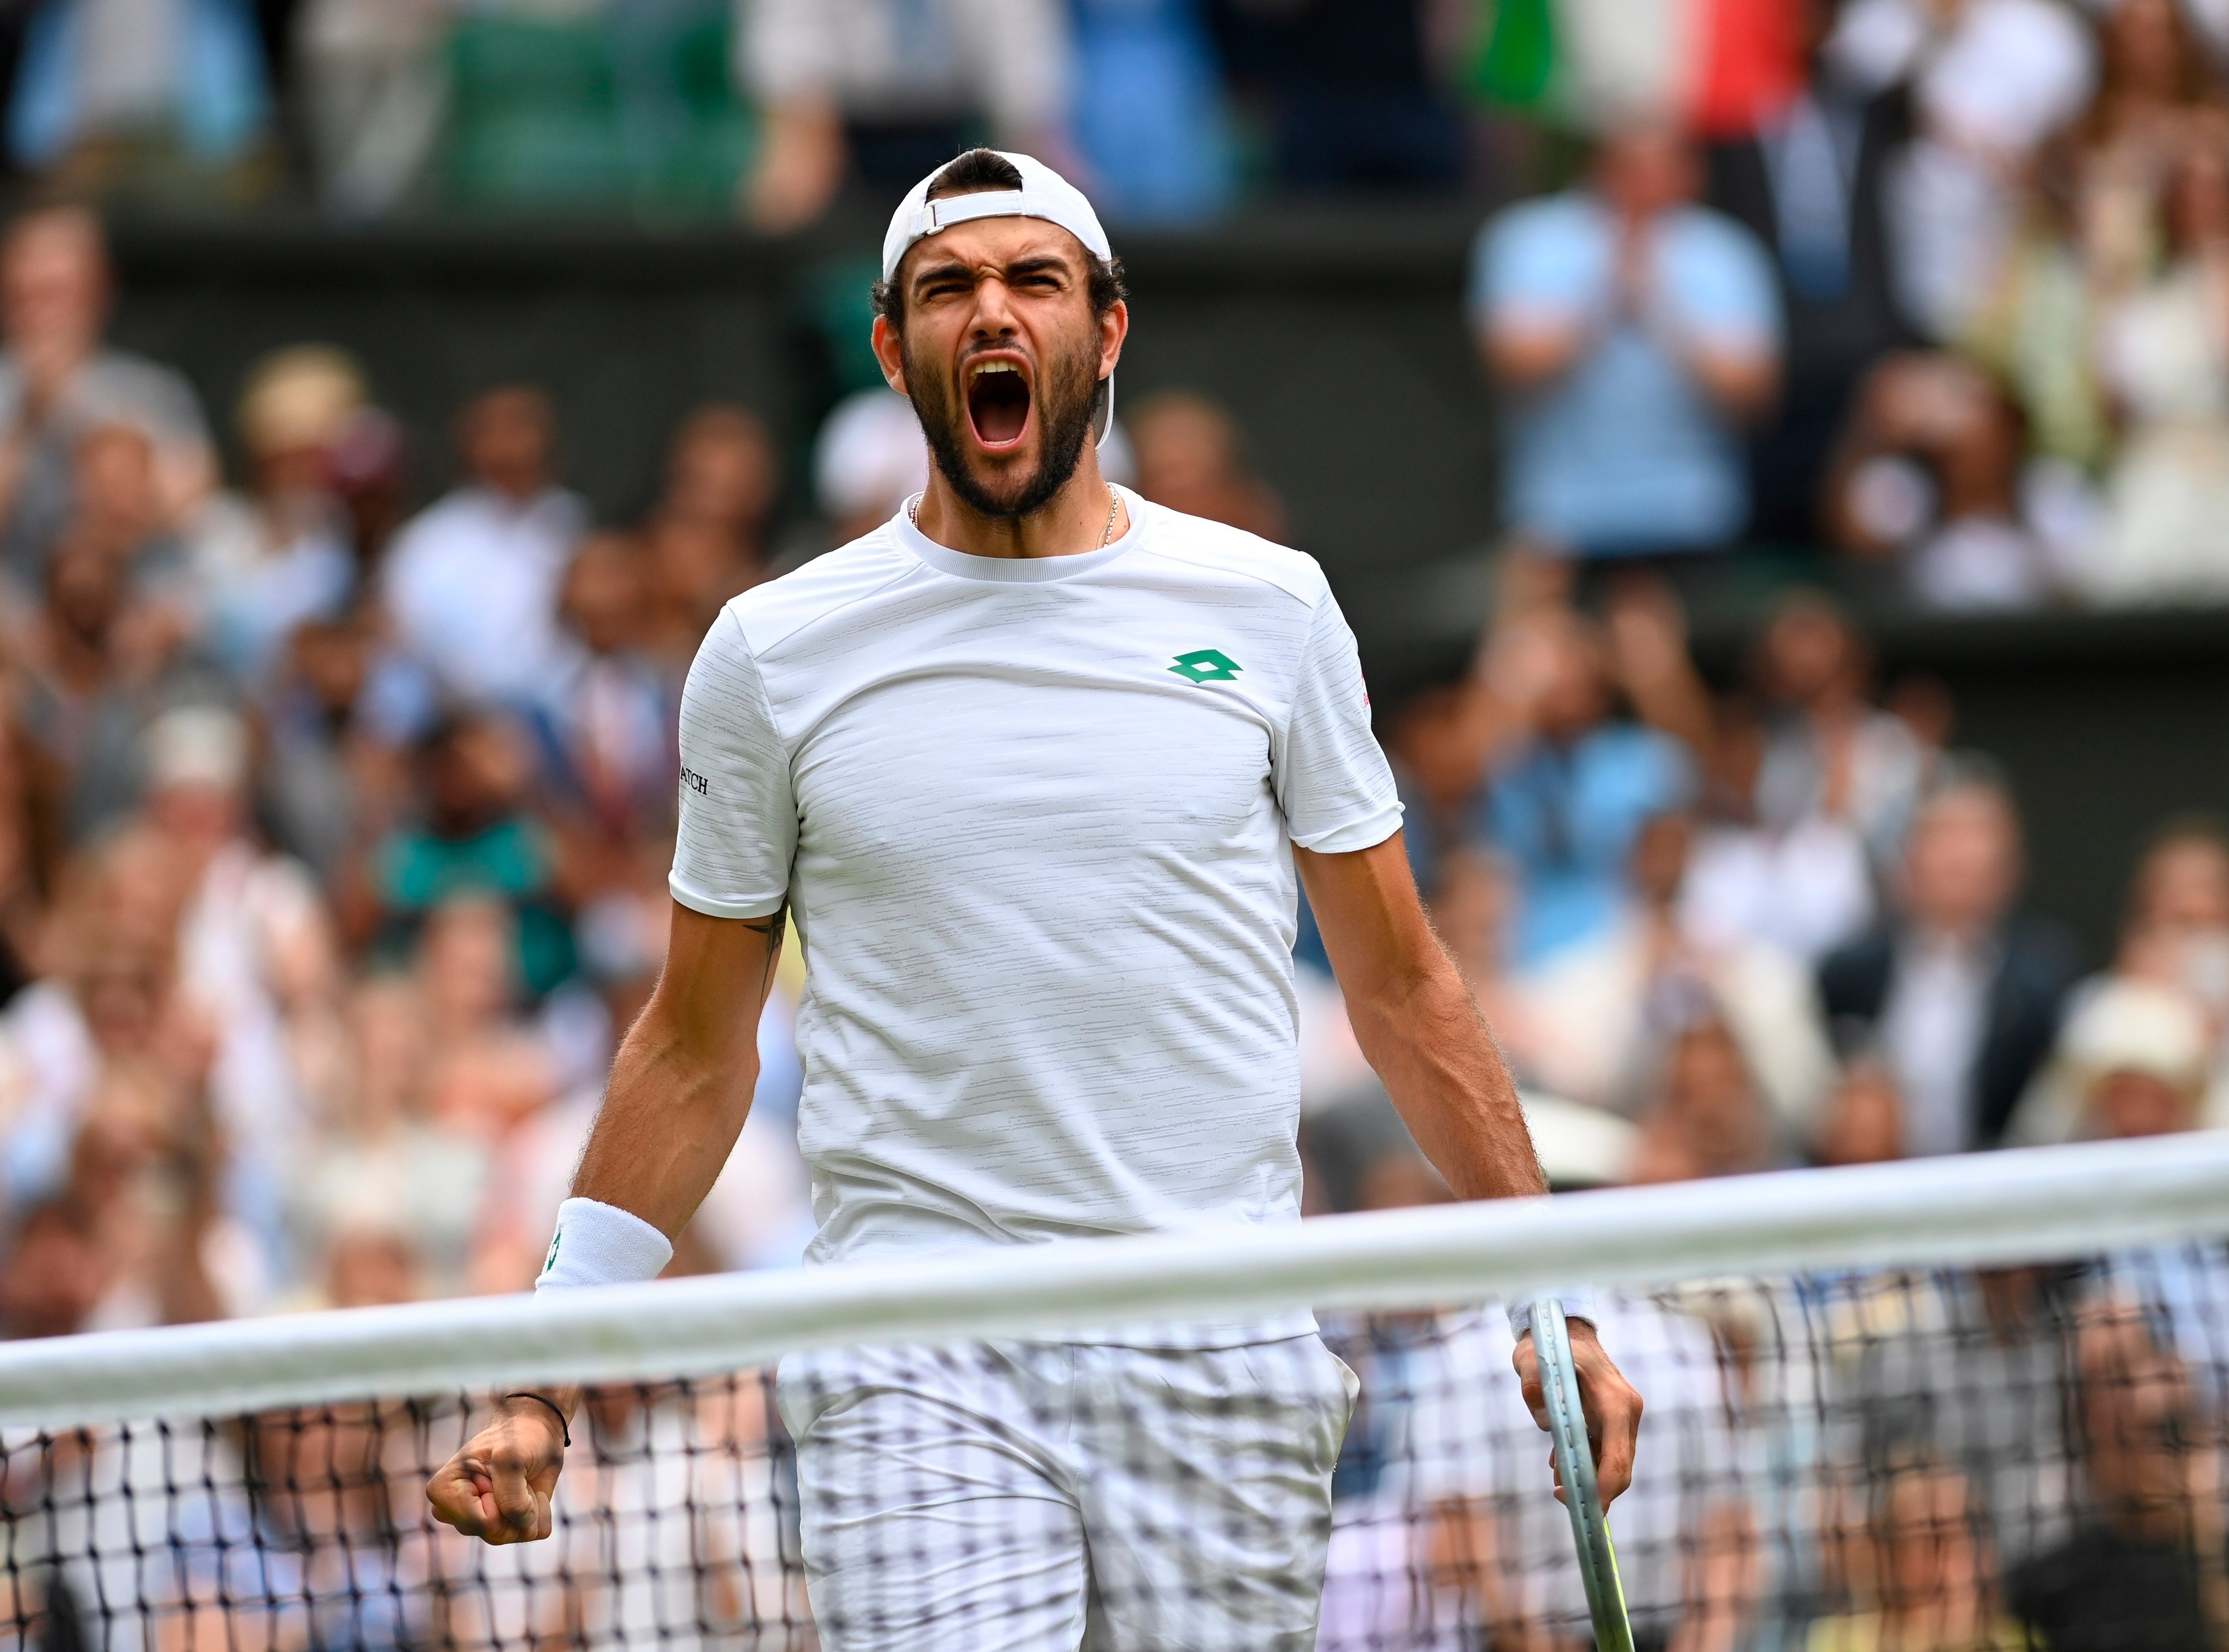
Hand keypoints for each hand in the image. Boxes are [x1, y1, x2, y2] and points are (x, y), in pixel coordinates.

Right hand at [426, 1397, 568, 1542]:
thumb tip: (521, 1523)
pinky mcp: (502, 1524)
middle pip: (496, 1534)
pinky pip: (533, 1534)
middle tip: (514, 1476)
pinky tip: (532, 1490)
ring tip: (522, 1481)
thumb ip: (510, 1496)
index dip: (501, 1500)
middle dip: (516, 1506)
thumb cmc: (518, 1436)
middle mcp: (455, 1512)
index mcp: (443, 1492)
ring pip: (513, 1536)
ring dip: (530, 1507)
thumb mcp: (511, 1457)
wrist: (536, 1430)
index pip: (481, 1522)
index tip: (498, 1472)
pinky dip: (542, 1511)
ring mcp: (478, 1521)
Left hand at [1511, 1318, 1641, 1505]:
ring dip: (1586, 1478)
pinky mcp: (1611, 1423)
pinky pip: (1602, 1454)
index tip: (1585, 1508)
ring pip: (1611, 1464)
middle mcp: (1626, 1412)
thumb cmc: (1552, 1344)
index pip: (1617, 1456)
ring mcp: (1621, 1419)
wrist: (1566, 1332)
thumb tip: (1544, 1417)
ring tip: (1556, 1481)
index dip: (1604, 1487)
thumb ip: (1533, 1384)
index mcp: (1616, 1401)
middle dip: (1594, 1490)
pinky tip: (1558, 1463)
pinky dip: (1584, 1464)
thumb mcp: (1532, 1359)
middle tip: (1560, 1496)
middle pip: (1619, 1468)